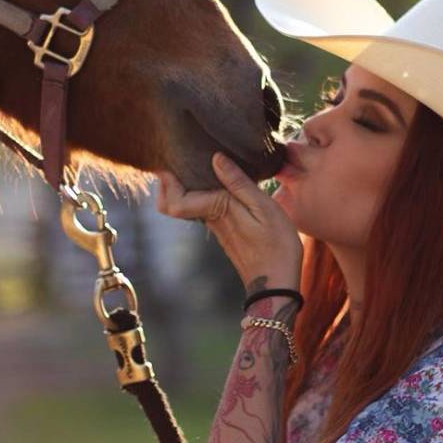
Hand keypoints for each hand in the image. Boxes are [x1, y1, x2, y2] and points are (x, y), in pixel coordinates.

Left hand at [156, 153, 302, 290]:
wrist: (276, 283)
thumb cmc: (276, 246)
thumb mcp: (264, 208)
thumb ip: (239, 184)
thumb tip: (216, 158)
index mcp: (216, 210)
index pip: (174, 201)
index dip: (166, 182)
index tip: (169, 161)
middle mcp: (210, 219)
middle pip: (172, 203)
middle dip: (168, 183)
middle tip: (177, 160)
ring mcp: (216, 226)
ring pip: (187, 205)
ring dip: (185, 186)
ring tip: (196, 162)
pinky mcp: (225, 230)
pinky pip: (202, 209)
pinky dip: (201, 193)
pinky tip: (216, 180)